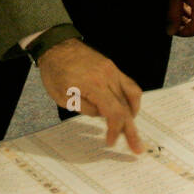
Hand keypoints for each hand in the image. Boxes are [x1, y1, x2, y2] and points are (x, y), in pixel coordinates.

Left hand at [36, 39, 143, 153]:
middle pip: (126, 107)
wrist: (56, 46)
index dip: (115, 130)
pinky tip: (127, 109)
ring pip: (133, 95)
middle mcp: (108, 76)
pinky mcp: (112, 67)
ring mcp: (112, 70)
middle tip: (137, 148)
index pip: (114, 112)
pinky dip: (131, 99)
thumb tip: (103, 115)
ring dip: (134, 114)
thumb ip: (87, 109)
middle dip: (131, 130)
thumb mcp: (63, 97)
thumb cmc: (55, 71)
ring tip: (130, 128)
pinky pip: (128, 84)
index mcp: (94, 85)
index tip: (110, 142)